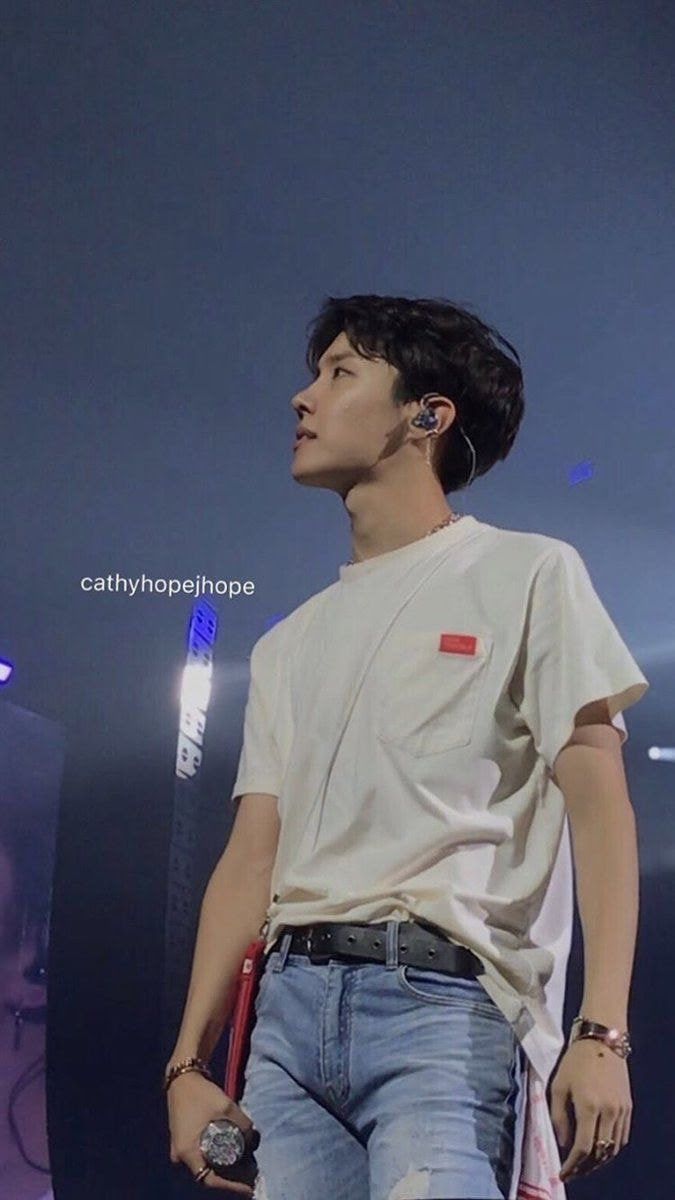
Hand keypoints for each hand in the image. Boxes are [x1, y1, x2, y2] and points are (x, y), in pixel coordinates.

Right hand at [167, 1070, 258, 1193]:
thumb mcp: (226, 1107)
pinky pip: (201, 1156)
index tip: (249, 1188)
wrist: (182, 1077)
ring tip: (245, 1164)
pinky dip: (216, 1157)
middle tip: (251, 1174)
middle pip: (207, 1175)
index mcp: (188, 1151)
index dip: (231, 1186)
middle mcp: (181, 1156)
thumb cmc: (201, 1093)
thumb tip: (254, 1139)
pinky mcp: (183, 1141)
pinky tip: (232, 1151)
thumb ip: (242, 1125)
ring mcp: (180, 1149)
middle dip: (230, 1177)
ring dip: (224, 1167)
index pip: (209, 1180)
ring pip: (205, 1165)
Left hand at [549, 1038, 632, 1181]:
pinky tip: (600, 1149)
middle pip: (600, 1153)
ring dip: (599, 1160)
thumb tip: (563, 1142)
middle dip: (585, 1167)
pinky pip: (622, 1137)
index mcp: (589, 1106)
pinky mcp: (628, 1107)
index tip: (563, 1173)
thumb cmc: (575, 1061)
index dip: (572, 1164)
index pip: (583, 1147)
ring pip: (613, 1148)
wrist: (602, 1041)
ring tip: (584, 1164)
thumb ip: (558, 1116)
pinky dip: (611, 1148)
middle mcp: (608, 1111)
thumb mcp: (558, 1085)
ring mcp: (621, 1110)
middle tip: (573, 1172)